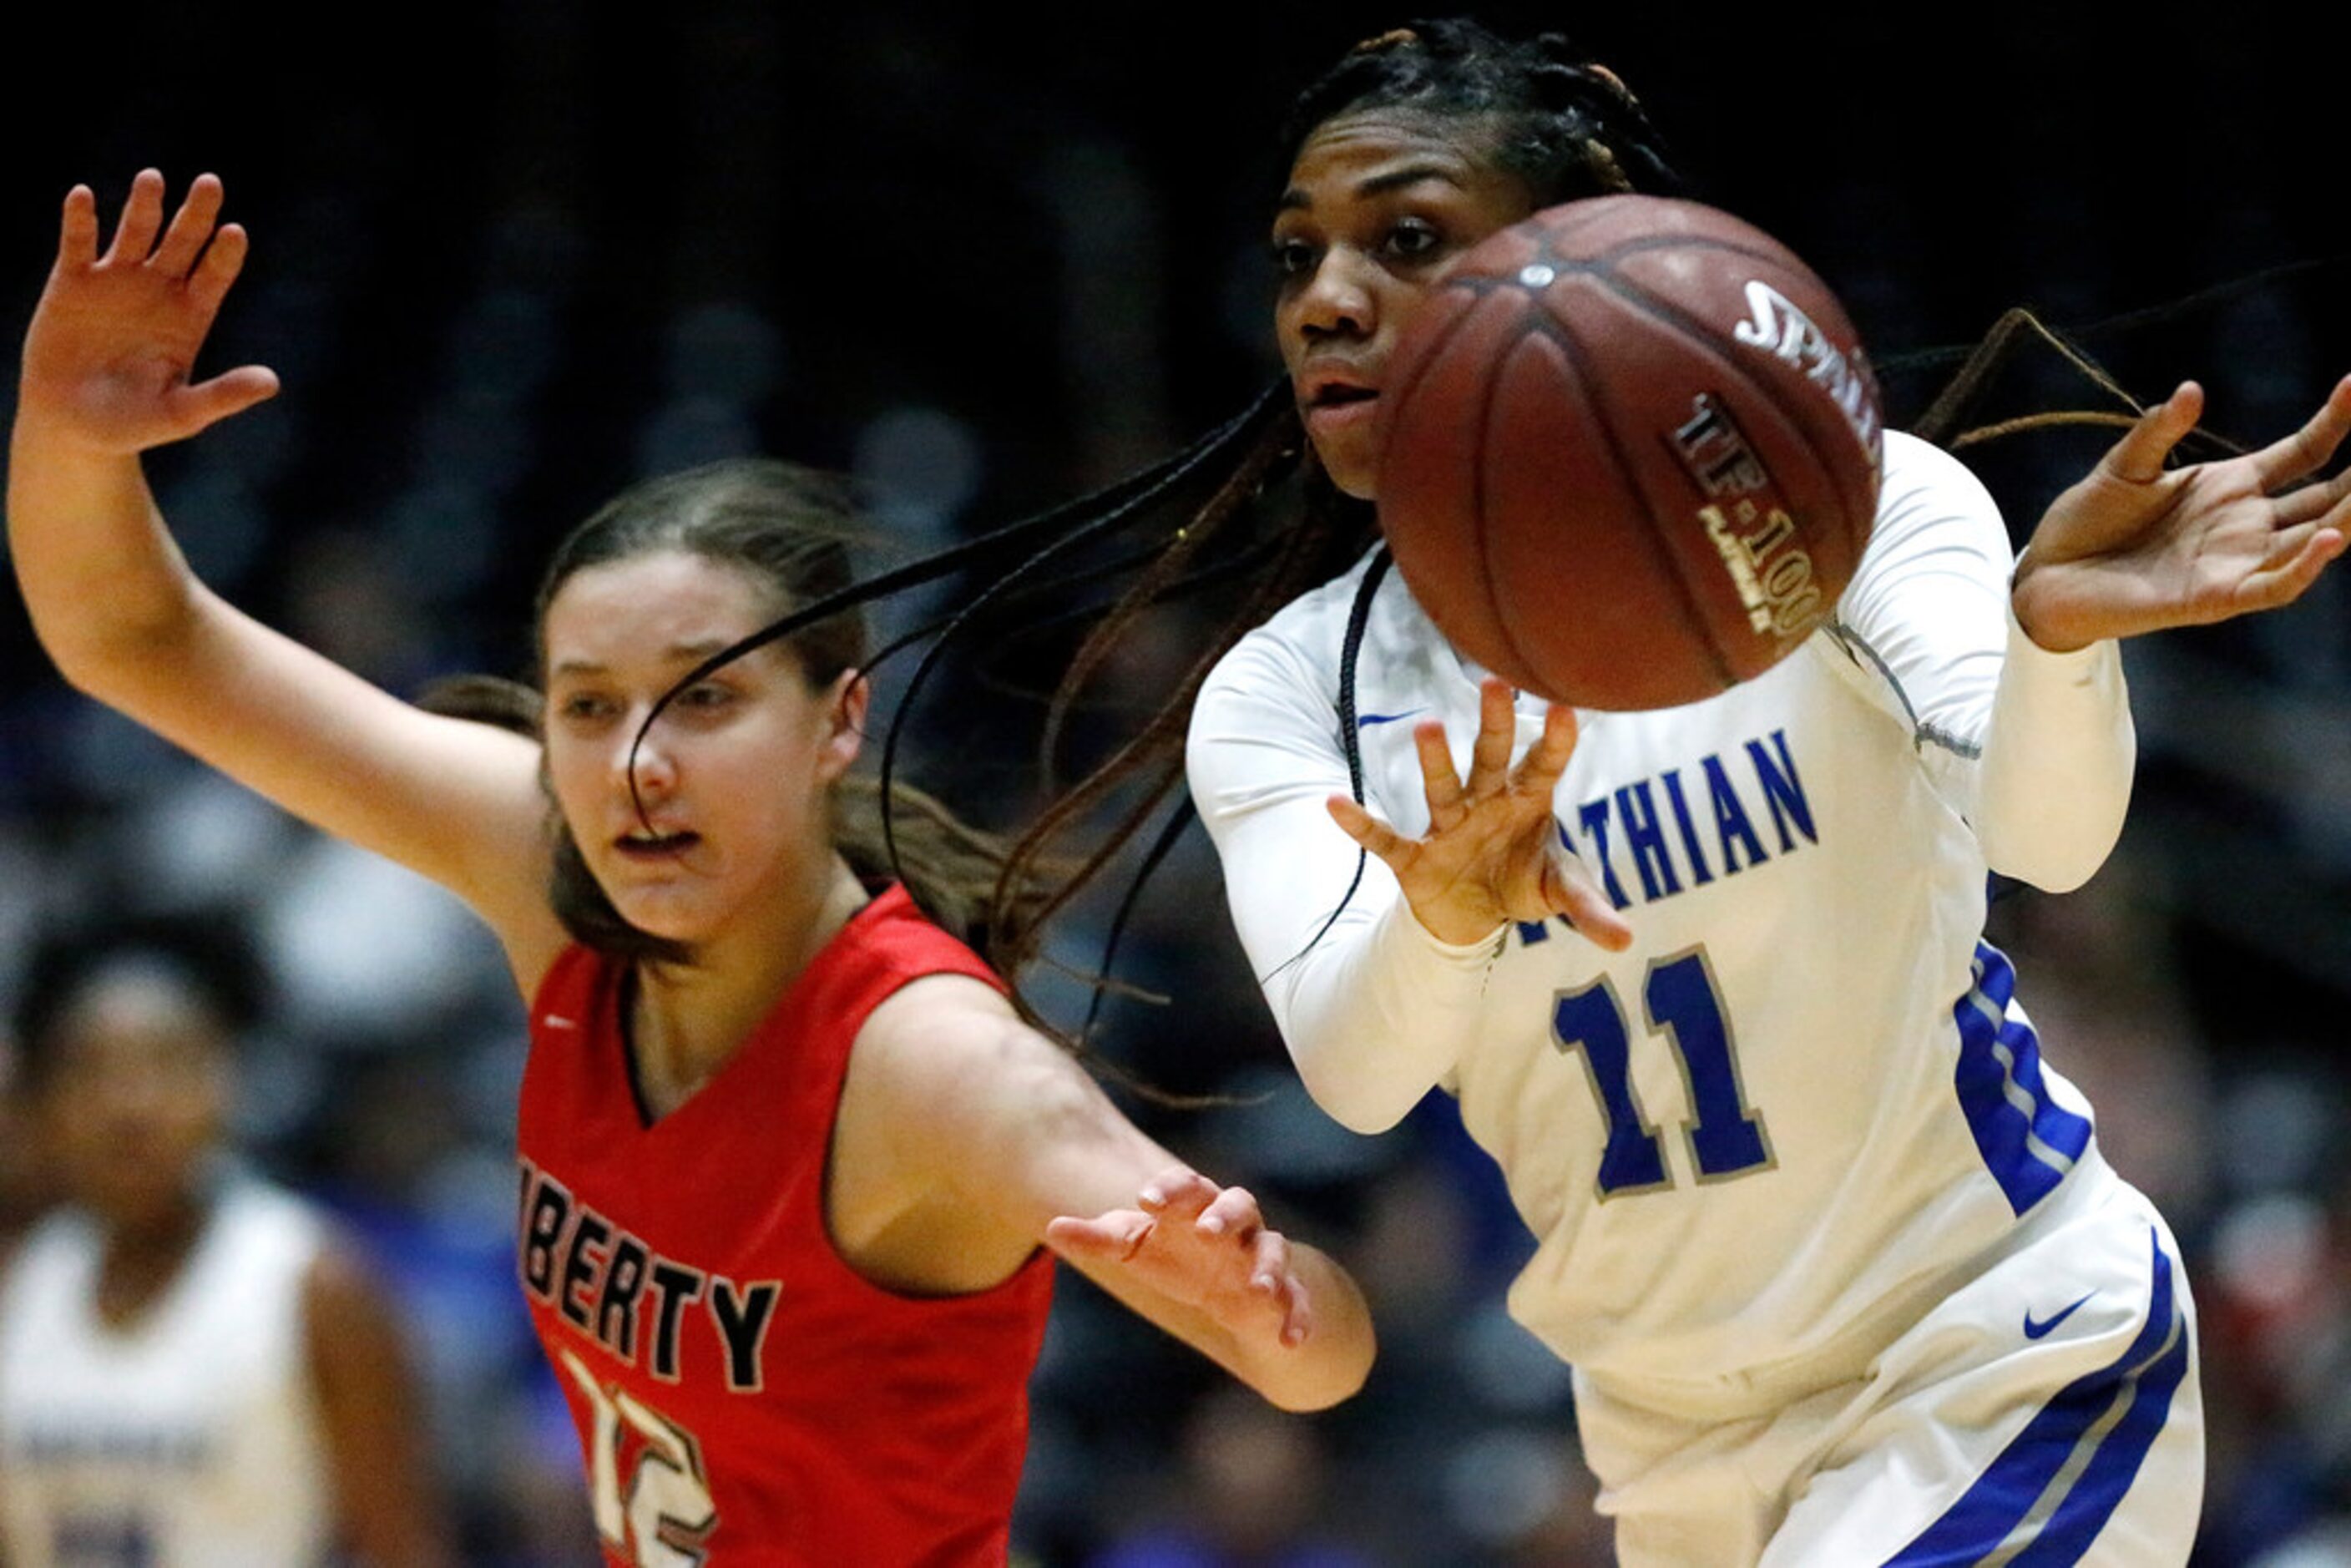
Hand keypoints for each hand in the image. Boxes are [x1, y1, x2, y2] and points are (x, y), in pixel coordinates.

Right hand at [17, 170, 277, 456]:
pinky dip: (79, 220)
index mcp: (190, 317)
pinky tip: (82, 196)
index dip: (224, 254)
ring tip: (153, 179)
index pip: (214, 276)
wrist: (73, 424)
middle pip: (183, 242)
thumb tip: (272, 383)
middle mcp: (158, 290)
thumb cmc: (134, 423)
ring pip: (135, 232)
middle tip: (211, 182)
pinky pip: (78, 243)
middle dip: (196, 214)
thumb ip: (223, 395)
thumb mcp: (182, 413)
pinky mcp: (72, 282)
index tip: (235, 232)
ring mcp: (116, 281)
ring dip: (144, 206)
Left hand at [1045, 1168, 1314, 1348]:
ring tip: (1255, 1289)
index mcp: (1197, 1206)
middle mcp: (1235, 1227)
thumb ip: (1098, 1238)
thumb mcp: (1134, 1247)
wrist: (1227, 1289)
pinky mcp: (1280, 1295)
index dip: (1169, 1189)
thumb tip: (1052, 1227)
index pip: (1189, 1185)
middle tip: (1206, 1231)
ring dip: (1267, 1267)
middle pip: (1240, 1205)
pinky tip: (1288, 1340)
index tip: (1144, 1201)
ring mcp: (1259, 1258)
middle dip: (1224, 1216)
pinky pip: (1296, 1301)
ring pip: (1274, 1250)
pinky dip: (1297, 1318)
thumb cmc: (1175, 1256)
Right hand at [1324, 676, 1631, 949]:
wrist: (1476, 916)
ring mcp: (1449, 826)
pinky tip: (1334, 804)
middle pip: (1491, 758)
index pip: (1545, 765)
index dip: (1557, 741)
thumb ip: (1589, 909)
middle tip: (1495, 683)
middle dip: (1494, 725)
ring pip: (1442, 787)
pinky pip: (1385, 839)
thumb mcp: (1559, 893)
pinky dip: (1360, 826)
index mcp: (1527, 801)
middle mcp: (1487, 802)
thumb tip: (1626, 941)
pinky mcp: (1416, 857)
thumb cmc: (1523, 882)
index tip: (1567, 708)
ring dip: (1435, 760)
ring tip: (1428, 726)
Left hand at [2011, 378, 2350, 650]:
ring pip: (2314, 540)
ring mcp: (2236, 561)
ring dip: (2349, 515)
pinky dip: (2305, 566)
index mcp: (2233, 485)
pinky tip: (2331, 539)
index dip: (2337, 420)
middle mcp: (2247, 523)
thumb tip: (2190, 390)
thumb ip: (2157, 433)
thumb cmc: (2087, 521)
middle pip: (2326, 497)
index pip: (2307, 451)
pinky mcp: (2214, 599)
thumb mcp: (2124, 467)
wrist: (2047, 576)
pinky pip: (2272, 587)